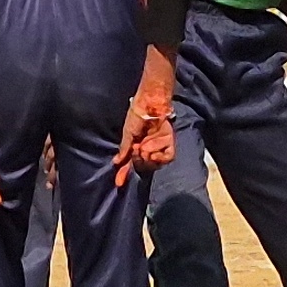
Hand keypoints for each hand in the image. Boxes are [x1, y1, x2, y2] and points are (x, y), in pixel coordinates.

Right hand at [113, 48, 177, 185]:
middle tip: (137, 150)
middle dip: (139, 160)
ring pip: (155, 163)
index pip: (129, 163)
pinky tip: (154, 148)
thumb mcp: (127, 133)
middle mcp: (148, 147)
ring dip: (149, 157)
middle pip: (144, 165)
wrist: (150, 103)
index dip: (124, 173)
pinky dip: (160, 155)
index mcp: (136, 145)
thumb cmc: (137, 114)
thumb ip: (124, 149)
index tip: (118, 183)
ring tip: (144, 146)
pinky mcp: (169, 141)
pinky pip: (168, 156)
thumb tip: (117, 162)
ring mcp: (159, 145)